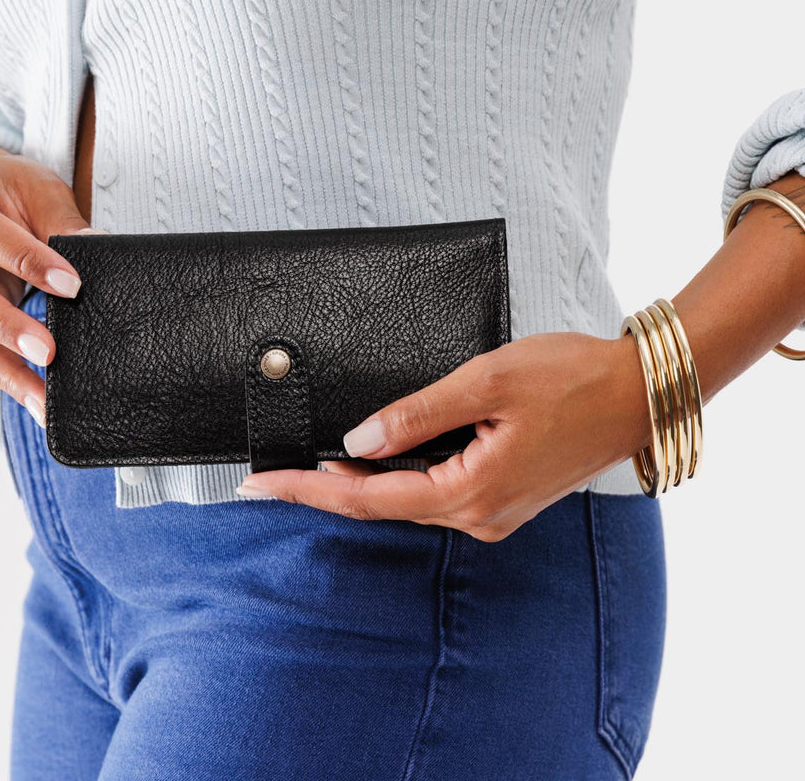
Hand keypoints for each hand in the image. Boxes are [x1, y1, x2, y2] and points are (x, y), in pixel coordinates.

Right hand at [0, 144, 98, 425]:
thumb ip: (64, 221)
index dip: (24, 259)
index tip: (72, 285)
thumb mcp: (40, 189)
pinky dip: (4, 375)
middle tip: (48, 352)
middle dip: (3, 325)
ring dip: (3, 367)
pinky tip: (34, 398)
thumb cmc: (11, 187)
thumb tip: (96, 245)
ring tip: (41, 398)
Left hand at [236, 331, 652, 540]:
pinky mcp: (501, 496)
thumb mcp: (486, 382)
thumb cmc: (570, 379)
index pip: (366, 497)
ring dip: (355, 483)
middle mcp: (478, 516)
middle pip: (380, 505)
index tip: (257, 483)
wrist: (637, 393)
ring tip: (303, 466)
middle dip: (320, 489)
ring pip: (405, 500)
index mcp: (471, 493)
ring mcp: (492, 511)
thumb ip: (418, 414)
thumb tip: (358, 439)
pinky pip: (432, 492)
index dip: (306, 488)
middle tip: (266, 475)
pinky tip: (370, 459)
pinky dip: (393, 477)